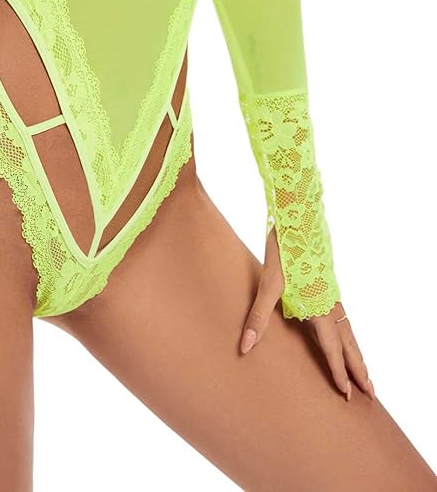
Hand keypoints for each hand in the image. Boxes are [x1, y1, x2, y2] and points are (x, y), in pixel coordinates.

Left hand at [239, 227, 374, 401]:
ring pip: (349, 330)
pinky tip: (344, 335)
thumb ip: (258, 318)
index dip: (338, 372)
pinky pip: (343, 317)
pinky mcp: (327, 285)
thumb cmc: (284, 252)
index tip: (347, 394)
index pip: (332, 349)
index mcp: (320, 309)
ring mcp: (331, 294)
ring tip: (364, 371)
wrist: (298, 220)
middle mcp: (330, 304)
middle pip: (349, 343)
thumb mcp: (268, 285)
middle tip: (370, 392)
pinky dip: (349, 334)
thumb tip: (245, 347)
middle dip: (358, 369)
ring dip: (356, 353)